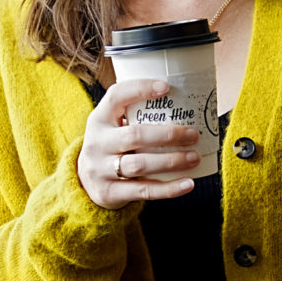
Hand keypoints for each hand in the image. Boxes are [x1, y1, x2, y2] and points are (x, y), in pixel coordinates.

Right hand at [77, 78, 201, 208]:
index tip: (167, 88)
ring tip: (195, 157)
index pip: (116, 96)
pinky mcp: (109, 192)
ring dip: (171, 161)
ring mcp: (100, 169)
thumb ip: (136, 115)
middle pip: (135, 135)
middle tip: (194, 134)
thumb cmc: (113, 146)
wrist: (86, 183)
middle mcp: (97, 142)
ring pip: (140, 164)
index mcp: (99, 119)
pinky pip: (143, 191)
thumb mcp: (113, 126)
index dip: (140, 89)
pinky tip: (188, 184)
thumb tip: (187, 104)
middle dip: (168, 134)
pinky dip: (168, 189)